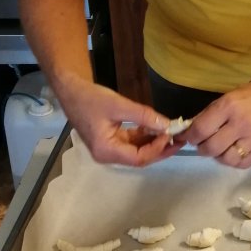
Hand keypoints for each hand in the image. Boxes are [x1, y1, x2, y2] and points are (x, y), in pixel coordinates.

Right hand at [54, 74, 177, 166]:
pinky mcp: (111, 141)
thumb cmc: (90, 98)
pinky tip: (157, 128)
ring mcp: (109, 149)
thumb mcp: (119, 105)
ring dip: (154, 143)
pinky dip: (145, 137)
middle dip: (160, 149)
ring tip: (172, 133)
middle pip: (139, 158)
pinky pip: (132, 144)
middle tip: (179, 139)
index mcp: (106, 151)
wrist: (71, 91)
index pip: (138, 158)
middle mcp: (107, 155)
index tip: (170, 134)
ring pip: (137, 152)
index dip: (157, 148)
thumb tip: (166, 125)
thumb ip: (143, 116)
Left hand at [184, 81, 250, 167]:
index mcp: (228, 107)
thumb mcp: (224, 100)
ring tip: (220, 149)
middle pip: (212, 148)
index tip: (190, 137)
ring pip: (227, 159)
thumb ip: (207, 116)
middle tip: (203, 145)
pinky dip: (233, 161)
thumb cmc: (246, 98)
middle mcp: (241, 123)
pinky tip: (232, 152)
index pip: (201, 129)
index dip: (190, 137)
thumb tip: (189, 133)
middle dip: (202, 149)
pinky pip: (242, 164)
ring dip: (218, 157)